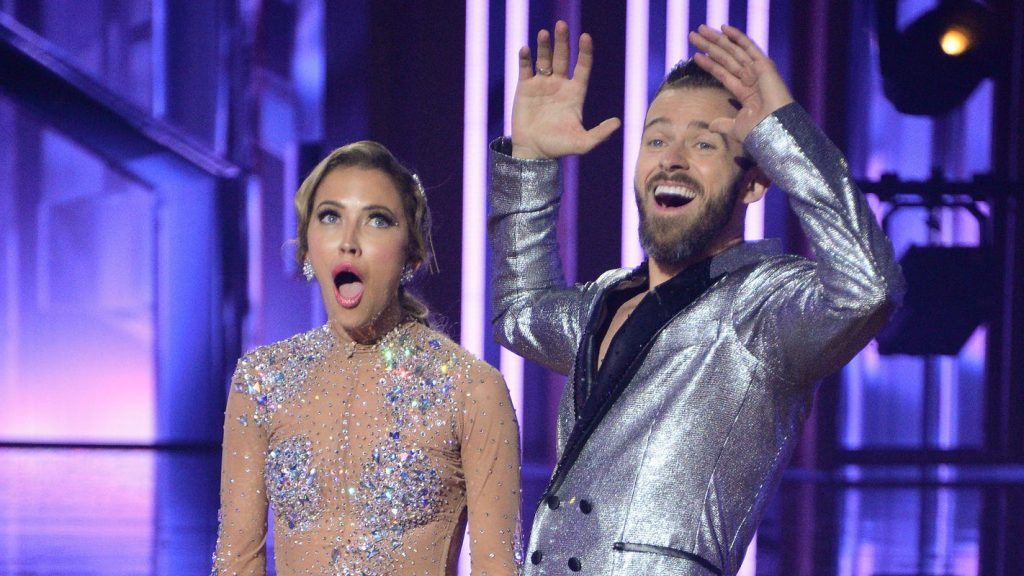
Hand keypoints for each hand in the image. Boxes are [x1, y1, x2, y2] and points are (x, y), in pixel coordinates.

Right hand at [511, 20, 620, 158]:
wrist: (533, 152)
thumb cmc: (558, 148)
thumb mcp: (582, 143)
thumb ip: (600, 134)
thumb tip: (618, 122)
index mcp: (575, 93)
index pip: (582, 67)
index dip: (585, 53)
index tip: (585, 37)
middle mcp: (559, 85)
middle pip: (563, 57)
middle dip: (563, 41)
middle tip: (562, 25)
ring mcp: (542, 85)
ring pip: (544, 59)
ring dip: (544, 46)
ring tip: (544, 33)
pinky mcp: (525, 88)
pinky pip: (525, 68)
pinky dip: (525, 58)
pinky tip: (526, 50)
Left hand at [689, 24, 793, 141]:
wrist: (774, 131)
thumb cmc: (759, 132)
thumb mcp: (736, 128)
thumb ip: (724, 124)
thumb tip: (712, 125)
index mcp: (746, 92)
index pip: (722, 74)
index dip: (709, 64)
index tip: (695, 55)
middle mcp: (751, 79)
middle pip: (725, 59)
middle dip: (708, 46)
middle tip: (692, 35)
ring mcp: (758, 71)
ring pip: (732, 51)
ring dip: (716, 39)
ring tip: (699, 29)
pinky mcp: (764, 66)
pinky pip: (748, 47)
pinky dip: (737, 37)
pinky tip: (723, 28)